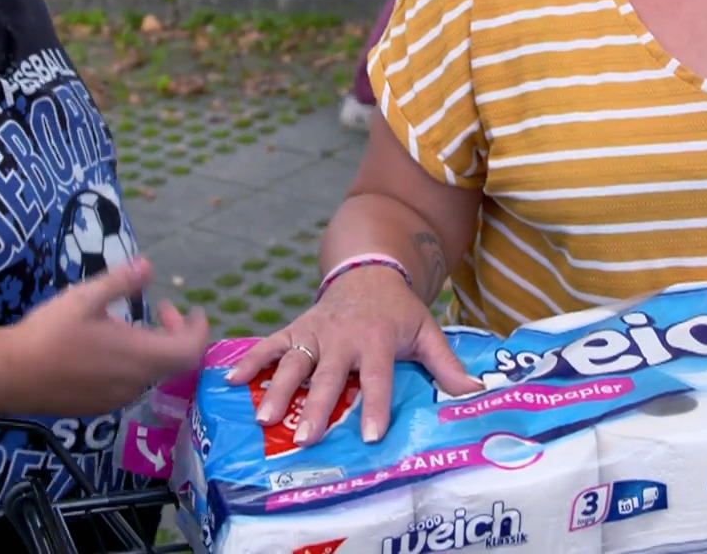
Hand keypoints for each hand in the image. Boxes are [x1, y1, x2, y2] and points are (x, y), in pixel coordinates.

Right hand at [2, 257, 208, 415]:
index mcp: (140, 356)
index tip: (192, 310)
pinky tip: (107, 349)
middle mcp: (135, 383)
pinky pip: (129, 385)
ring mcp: (116, 399)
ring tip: (131, 325)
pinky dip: (134, 364)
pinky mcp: (96, 408)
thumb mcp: (85, 297)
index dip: (199, 330)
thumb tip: (149, 265)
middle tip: (162, 310)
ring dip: (153, 349)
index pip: (191, 351)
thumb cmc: (49, 333)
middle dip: (175, 334)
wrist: (8, 375)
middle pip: (174, 363)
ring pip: (151, 374)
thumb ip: (121, 281)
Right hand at [224, 267, 482, 445]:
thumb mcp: (427, 332)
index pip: (378, 379)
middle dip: (317, 408)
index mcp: (378, 342)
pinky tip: (229, 381)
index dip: (374, 407)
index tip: (368, 436)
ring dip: (277, 390)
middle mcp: (344, 338)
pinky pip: (269, 345)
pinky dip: (250, 361)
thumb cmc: (399, 312)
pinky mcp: (296, 328)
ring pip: (294, 364)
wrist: (369, 269)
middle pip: (329, 377)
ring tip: (263, 418)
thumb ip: (447, 366)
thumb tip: (477, 395)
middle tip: (305, 438)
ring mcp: (316, 333)